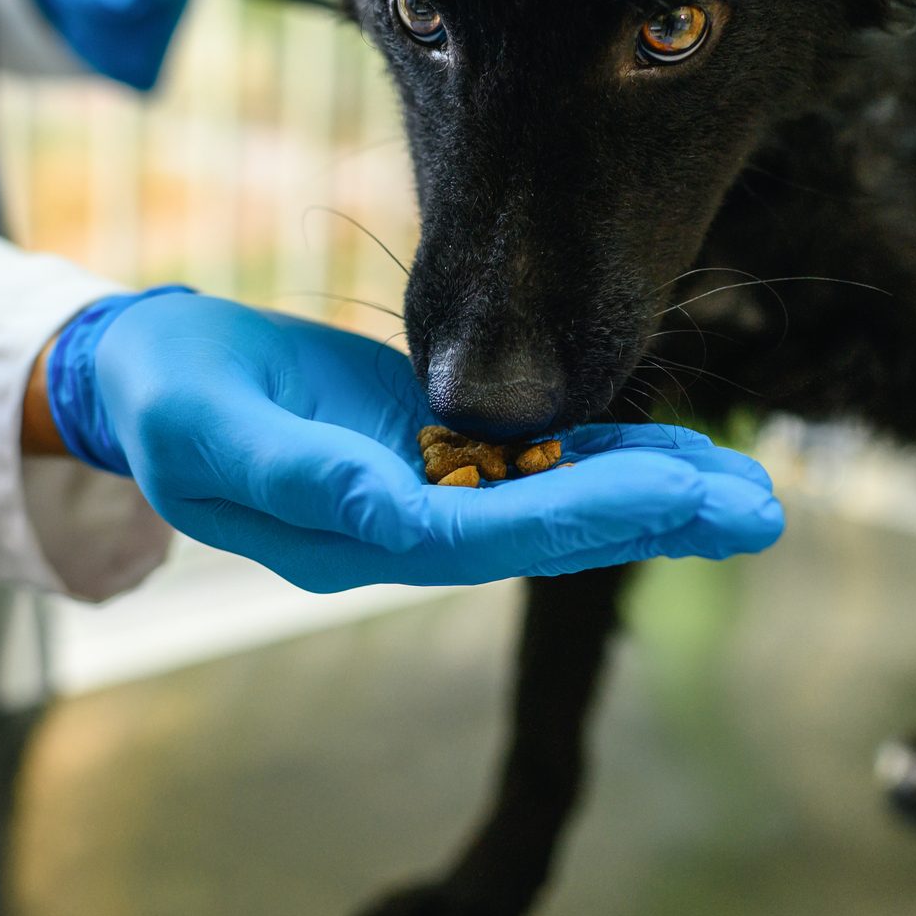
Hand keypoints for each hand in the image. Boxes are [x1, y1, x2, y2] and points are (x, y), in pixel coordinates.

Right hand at [40, 290, 783, 592]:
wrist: (156, 378)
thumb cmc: (167, 402)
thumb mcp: (206, 432)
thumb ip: (295, 473)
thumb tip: (382, 507)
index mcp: (347, 537)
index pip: (477, 537)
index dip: (574, 514)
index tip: (667, 492)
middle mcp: (402, 532)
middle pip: (543, 533)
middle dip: (650, 519)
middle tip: (760, 511)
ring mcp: (425, 493)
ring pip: (555, 502)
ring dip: (653, 497)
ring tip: (750, 494)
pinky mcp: (437, 451)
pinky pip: (536, 461)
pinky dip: (609, 458)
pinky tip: (680, 458)